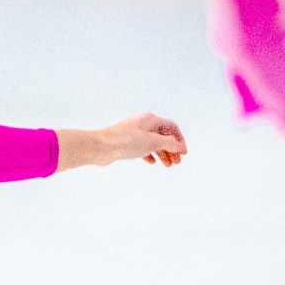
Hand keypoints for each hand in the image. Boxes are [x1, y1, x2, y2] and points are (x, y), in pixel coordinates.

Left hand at [59, 113, 186, 169]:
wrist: (100, 147)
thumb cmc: (125, 141)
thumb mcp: (152, 142)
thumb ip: (168, 144)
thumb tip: (180, 146)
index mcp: (150, 119)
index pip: (172, 127)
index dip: (180, 140)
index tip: (183, 153)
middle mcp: (143, 124)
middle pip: (163, 136)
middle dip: (172, 149)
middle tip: (177, 162)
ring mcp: (134, 133)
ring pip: (153, 143)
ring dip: (162, 154)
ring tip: (167, 165)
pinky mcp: (126, 142)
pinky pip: (142, 147)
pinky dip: (149, 154)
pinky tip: (152, 162)